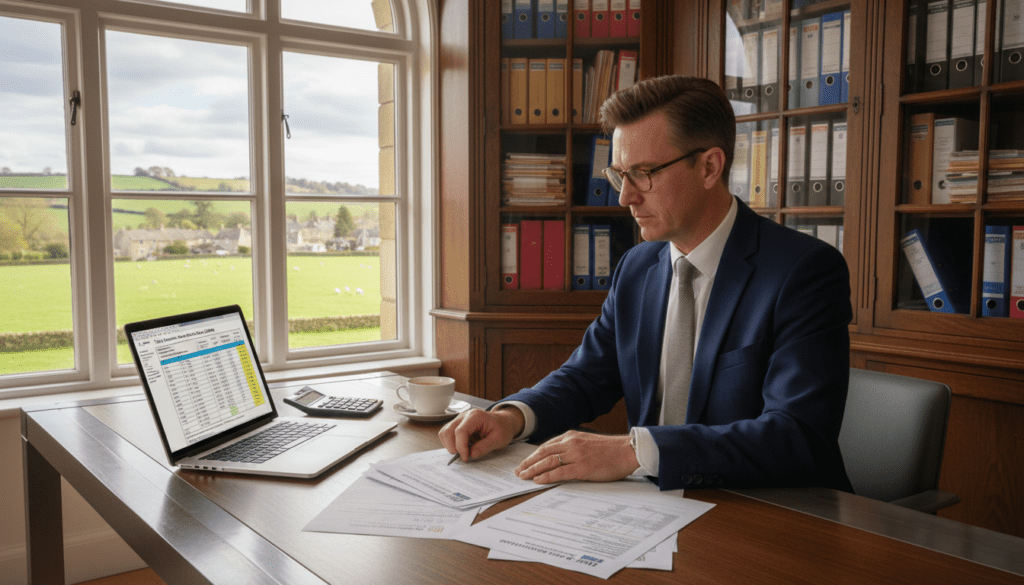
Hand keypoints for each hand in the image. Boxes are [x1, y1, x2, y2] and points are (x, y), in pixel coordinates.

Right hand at [439, 406, 523, 462]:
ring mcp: (459, 419)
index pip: (460, 431)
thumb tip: (471, 455)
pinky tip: (461, 448)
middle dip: (452, 447)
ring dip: (449, 445)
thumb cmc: (502, 428)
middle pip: (448, 430)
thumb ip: (485, 447)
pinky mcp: (457, 425)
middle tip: (463, 457)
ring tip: (462, 452)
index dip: (461, 446)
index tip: (466, 458)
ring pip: (444, 432)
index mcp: (476, 416)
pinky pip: (446, 434)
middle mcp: (464, 416)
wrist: (503, 422)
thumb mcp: (499, 439)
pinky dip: (450, 443)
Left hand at [515, 431, 637, 483]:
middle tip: (518, 471)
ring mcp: (576, 455)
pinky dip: (546, 476)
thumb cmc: (610, 450)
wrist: (628, 451)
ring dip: (533, 469)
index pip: (546, 446)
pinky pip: (559, 472)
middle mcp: (571, 443)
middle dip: (528, 463)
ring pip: (548, 461)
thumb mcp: (587, 443)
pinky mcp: (582, 467)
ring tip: (523, 476)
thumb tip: (559, 457)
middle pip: (542, 453)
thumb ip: (573, 447)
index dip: (533, 455)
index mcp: (571, 436)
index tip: (525, 463)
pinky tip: (538, 480)